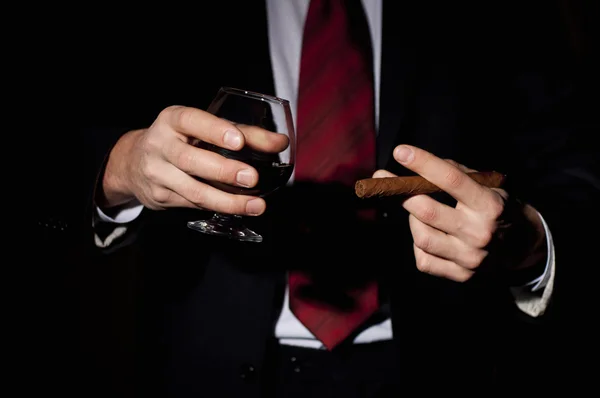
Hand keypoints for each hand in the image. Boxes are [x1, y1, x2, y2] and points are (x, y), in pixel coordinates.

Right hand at [98, 106, 288, 214]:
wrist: (132, 162)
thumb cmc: (181, 139)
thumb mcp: (203, 128)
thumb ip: (242, 134)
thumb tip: (280, 143)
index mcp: (172, 119)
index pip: (192, 121)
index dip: (215, 130)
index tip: (238, 141)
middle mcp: (160, 145)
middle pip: (191, 160)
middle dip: (224, 171)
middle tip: (252, 178)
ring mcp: (158, 174)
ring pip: (194, 191)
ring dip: (228, 201)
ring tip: (257, 205)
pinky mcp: (161, 197)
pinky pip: (193, 205)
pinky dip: (219, 207)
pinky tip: (240, 209)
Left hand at [374, 145, 546, 281]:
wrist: (521, 246)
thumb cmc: (495, 207)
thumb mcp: (487, 185)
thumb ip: (455, 174)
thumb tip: (416, 167)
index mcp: (489, 205)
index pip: (452, 180)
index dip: (424, 164)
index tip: (400, 151)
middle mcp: (480, 233)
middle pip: (427, 211)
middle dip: (400, 193)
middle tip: (383, 180)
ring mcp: (470, 258)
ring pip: (421, 236)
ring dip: (413, 220)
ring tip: (418, 212)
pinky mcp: (462, 275)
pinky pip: (423, 258)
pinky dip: (419, 244)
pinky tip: (429, 234)